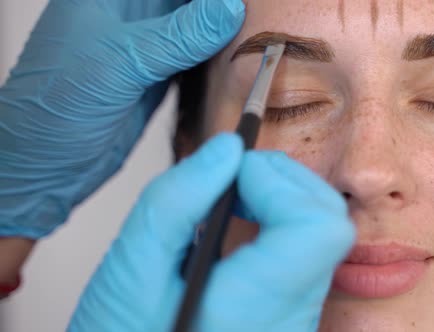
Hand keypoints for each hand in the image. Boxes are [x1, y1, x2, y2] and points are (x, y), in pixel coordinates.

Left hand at [0, 0, 244, 237]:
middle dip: (217, 7)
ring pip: (192, 26)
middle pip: (184, 1)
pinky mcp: (155, 75)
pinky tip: (236, 57)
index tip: (239, 0)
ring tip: (252, 33)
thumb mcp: (121, 62)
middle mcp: (127, 15)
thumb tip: (227, 9)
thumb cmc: (53, 109)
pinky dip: (215, 57)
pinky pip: (193, 56)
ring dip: (220, 30)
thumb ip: (179, 35)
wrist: (45, 165)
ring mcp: (143, 46)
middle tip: (252, 14)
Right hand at [67, 134, 355, 331]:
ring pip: (323, 238)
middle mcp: (289, 322)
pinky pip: (309, 256)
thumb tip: (227, 149)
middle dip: (283, 179)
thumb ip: (175, 202)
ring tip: (231, 197)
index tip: (233, 172)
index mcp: (254, 312)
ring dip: (282, 197)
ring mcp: (296, 324)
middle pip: (329, 225)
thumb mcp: (130, 271)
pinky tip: (242, 224)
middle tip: (231, 176)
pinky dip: (281, 223)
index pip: (318, 228)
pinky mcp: (291, 319)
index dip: (281, 182)